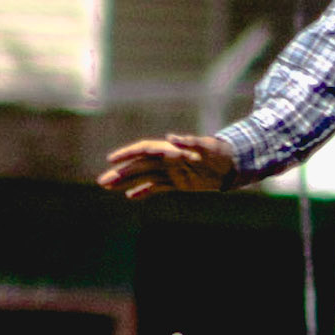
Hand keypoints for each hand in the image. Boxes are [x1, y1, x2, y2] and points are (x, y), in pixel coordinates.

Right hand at [98, 133, 234, 199]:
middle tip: (101, 182)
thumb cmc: (219, 153)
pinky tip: (130, 196)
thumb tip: (171, 137)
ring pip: (143, 177)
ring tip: (107, 187)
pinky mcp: (178, 183)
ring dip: (126, 182)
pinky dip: (144, 191)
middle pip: (138, 166)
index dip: (127, 153)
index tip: (111, 159)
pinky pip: (157, 187)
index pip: (143, 149)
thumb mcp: (207, 147)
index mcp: (170, 150)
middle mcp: (167, 160)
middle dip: (120, 173)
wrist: (233, 165)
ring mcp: (171, 172)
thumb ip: (189, 142)